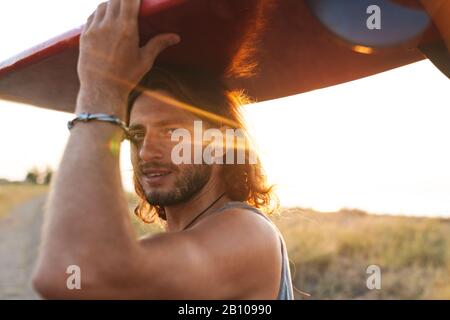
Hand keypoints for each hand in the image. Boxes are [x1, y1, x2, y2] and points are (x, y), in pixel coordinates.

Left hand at [77, 0, 179, 114]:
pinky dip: (100, 14)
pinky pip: (92, 16)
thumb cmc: (126, 77)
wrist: (101, 90)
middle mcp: (109, 25)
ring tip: (119, 9)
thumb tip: (176, 37)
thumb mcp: (145, 61)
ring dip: (111, 4)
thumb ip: (159, 44)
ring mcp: (94, 29)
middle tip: (131, 2)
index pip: (129, 0)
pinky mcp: (84, 35)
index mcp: (127, 29)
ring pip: (102, 6)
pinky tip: (106, 19)